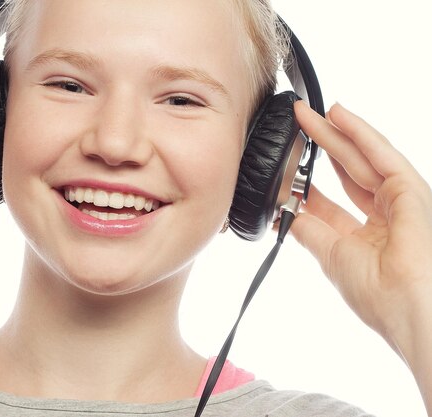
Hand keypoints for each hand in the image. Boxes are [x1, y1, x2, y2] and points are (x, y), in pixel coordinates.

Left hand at [291, 102, 431, 347]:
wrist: (411, 308)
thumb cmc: (379, 295)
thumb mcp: (331, 256)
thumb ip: (310, 231)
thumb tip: (286, 215)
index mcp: (366, 236)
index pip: (332, 200)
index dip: (309, 181)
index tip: (287, 167)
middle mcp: (384, 215)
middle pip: (346, 171)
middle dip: (319, 147)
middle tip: (296, 123)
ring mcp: (399, 200)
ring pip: (361, 157)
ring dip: (335, 132)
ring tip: (309, 112)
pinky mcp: (411, 189)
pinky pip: (380, 154)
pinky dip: (358, 132)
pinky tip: (338, 115)